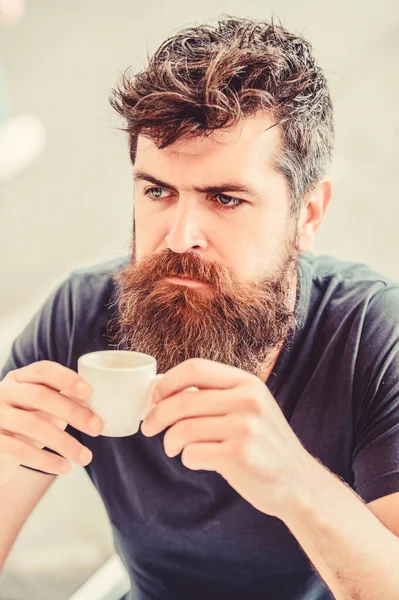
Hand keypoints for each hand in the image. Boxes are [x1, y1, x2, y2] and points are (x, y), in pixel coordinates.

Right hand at [0, 361, 103, 485]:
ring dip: (64, 442)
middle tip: (97, 428)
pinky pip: (19, 449)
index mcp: (19, 379)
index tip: (88, 391)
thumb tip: (96, 404)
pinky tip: (64, 468)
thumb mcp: (43, 410)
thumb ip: (64, 401)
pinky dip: (46, 460)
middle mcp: (3, 392)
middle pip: (40, 396)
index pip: (43, 370)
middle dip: (73, 412)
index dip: (66, 378)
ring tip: (85, 457)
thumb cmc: (25, 426)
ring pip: (32, 424)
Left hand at [141, 358, 313, 517]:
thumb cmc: (264, 444)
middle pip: (182, 400)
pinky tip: (197, 460)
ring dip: (169, 441)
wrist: (297, 482)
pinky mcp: (240, 456)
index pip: (195, 368)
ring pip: (183, 429)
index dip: (167, 381)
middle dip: (156, 415)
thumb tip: (164, 391)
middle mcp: (247, 400)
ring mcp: (245, 427)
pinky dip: (186, 458)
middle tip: (148, 427)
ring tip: (173, 448)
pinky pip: (192, 453)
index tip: (155, 397)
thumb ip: (216, 395)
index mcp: (246, 382)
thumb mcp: (250, 407)